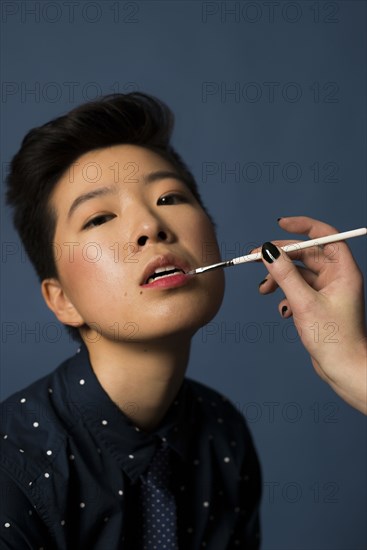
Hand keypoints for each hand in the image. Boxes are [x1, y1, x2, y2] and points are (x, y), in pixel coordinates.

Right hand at [255, 216, 366, 413]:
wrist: (343, 369)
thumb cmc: (334, 339)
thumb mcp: (303, 303)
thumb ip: (284, 275)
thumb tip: (267, 251)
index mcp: (343, 270)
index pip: (324, 236)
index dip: (303, 226)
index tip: (280, 224)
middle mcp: (337, 277)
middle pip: (305, 254)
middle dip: (279, 257)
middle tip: (255, 258)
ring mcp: (328, 290)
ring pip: (298, 273)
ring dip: (278, 279)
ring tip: (263, 290)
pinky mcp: (318, 303)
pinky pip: (298, 289)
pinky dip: (285, 295)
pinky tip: (282, 310)